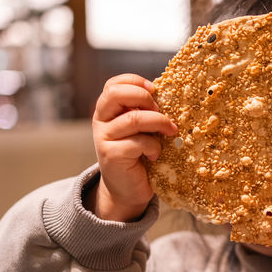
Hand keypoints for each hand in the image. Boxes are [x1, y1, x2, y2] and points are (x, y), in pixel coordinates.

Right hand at [88, 74, 177, 221]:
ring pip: (133, 119)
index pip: (113, 85)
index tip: (154, 89)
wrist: (126, 189)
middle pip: (115, 94)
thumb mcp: (140, 129)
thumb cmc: (138, 155)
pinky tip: (155, 155)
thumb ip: (144, 112)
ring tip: (170, 132)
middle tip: (160, 109)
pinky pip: (139, 143)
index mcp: (107, 110)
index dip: (134, 81)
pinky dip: (154, 147)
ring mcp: (103, 138)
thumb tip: (168, 95)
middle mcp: (101, 121)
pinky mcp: (111, 156)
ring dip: (159, 123)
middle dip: (143, 97)